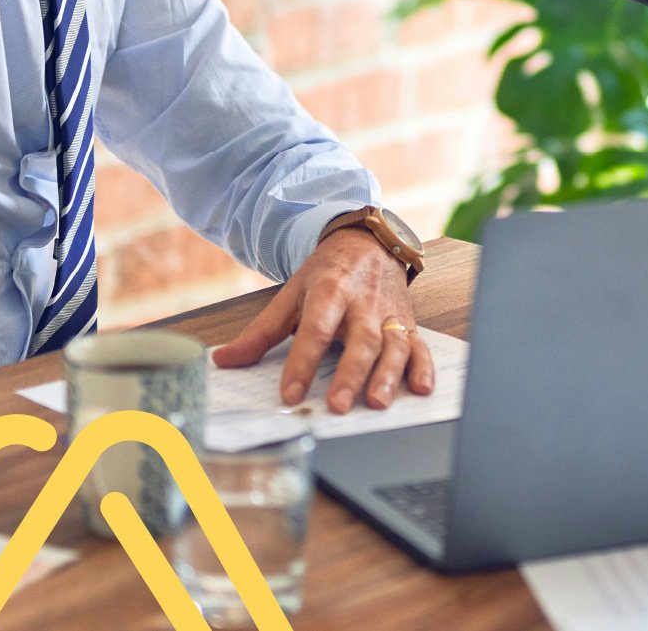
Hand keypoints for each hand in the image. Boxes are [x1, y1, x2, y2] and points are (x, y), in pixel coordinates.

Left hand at [208, 226, 435, 413]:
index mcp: (330, 291)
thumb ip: (261, 333)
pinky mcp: (408, 324)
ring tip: (376, 402)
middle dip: (350, 374)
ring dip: (388, 374)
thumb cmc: (328, 274)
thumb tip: (223, 360)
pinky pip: (420, 346)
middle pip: (360, 340)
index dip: (302, 363)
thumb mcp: (291, 295)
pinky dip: (424, 367)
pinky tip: (422, 388)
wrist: (369, 243)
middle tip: (337, 405)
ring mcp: (390, 314)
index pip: (315, 329)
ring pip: (394, 345)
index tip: (290, 393)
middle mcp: (364, 303)